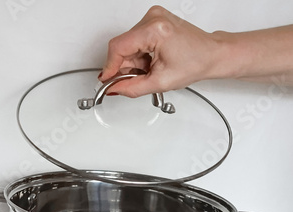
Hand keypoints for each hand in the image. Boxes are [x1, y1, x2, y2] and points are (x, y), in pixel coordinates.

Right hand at [100, 6, 223, 96]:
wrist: (211, 54)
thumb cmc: (195, 63)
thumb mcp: (160, 82)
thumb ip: (132, 88)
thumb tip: (113, 88)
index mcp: (155, 30)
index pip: (118, 47)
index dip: (110, 66)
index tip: (106, 80)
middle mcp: (153, 18)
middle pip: (122, 45)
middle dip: (124, 66)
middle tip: (135, 78)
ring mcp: (153, 16)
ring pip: (127, 44)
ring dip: (132, 61)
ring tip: (150, 68)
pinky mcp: (153, 19)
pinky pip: (134, 39)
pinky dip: (138, 54)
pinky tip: (150, 60)